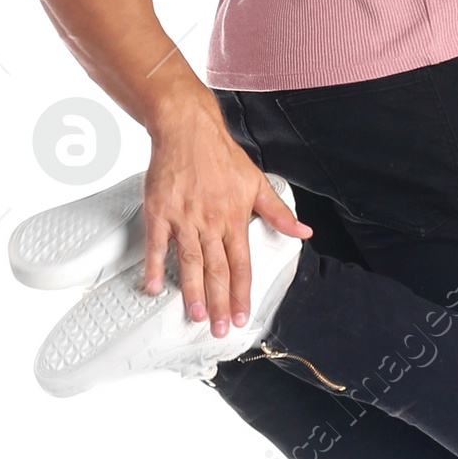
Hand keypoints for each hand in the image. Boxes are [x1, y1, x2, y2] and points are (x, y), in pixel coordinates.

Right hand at [141, 90, 311, 336]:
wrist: (188, 129)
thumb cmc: (221, 156)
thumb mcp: (257, 182)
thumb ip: (278, 213)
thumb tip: (303, 231)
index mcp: (235, 219)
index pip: (241, 265)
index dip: (242, 293)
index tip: (241, 316)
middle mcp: (211, 222)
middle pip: (217, 271)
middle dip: (219, 303)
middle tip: (217, 329)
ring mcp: (184, 218)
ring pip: (190, 263)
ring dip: (193, 292)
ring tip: (195, 316)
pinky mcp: (160, 211)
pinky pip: (157, 245)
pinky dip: (155, 267)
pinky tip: (154, 287)